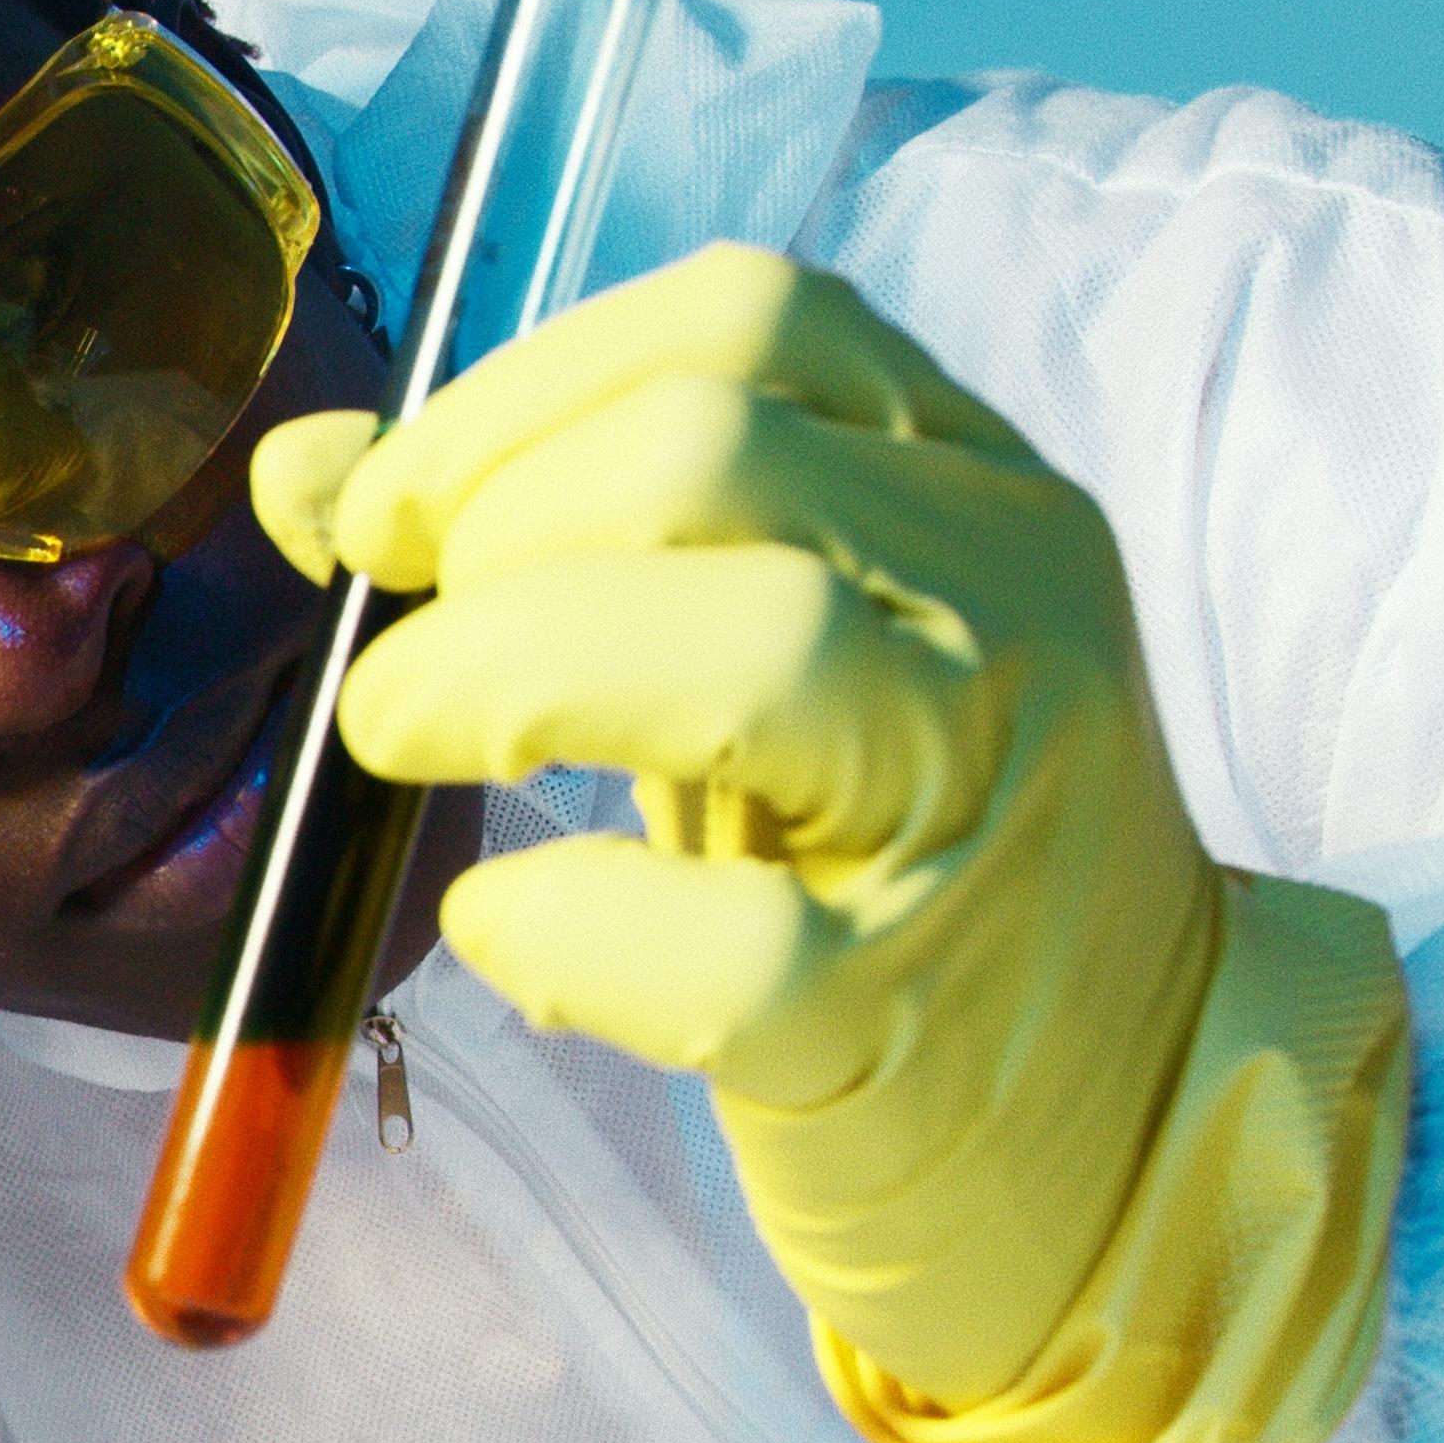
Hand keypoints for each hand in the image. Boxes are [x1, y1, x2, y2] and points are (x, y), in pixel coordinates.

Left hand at [259, 248, 1408, 1442]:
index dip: (519, 394)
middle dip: (494, 529)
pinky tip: (507, 928)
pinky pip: (727, 946)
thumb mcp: (754, 652)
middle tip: (408, 656)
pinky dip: (569, 922)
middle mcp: (1008, 610)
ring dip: (510, 673)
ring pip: (760, 646)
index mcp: (974, 488)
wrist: (1132, 1120)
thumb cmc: (901, 867)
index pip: (748, 322)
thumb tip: (310, 473)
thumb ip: (555, 540)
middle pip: (717, 453)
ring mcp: (979, 810)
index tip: (391, 512)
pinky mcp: (914, 1018)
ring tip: (412, 744)